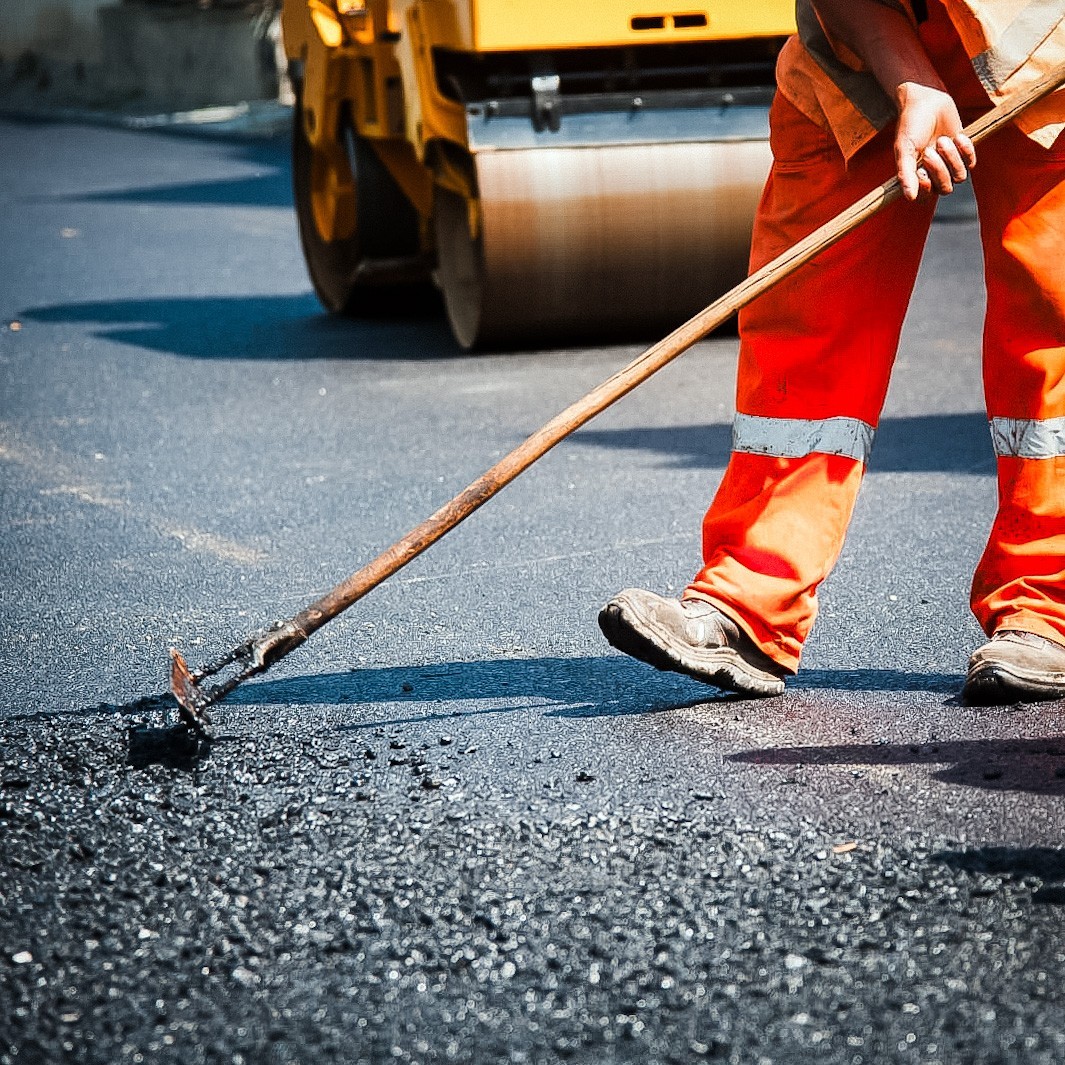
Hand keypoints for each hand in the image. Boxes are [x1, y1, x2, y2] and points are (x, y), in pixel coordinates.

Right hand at [894, 82, 975, 199]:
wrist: (927, 100)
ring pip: (959, 177)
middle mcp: (933, 173)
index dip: (926, 189)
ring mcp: (950, 163)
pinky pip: (971, 162)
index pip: (925, 198)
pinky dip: (966, 149)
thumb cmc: (911, 125)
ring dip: (952, 157)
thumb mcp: (904, 149)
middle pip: (945, 189)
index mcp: (916, 176)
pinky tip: (957, 136)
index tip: (920, 173)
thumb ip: (905, 174)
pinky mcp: (964, 151)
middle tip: (930, 150)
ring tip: (942, 140)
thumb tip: (909, 198)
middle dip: (939, 170)